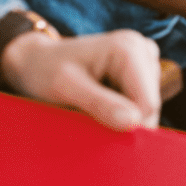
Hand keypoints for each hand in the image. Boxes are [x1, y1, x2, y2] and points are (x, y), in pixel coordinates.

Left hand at [0, 29, 163, 130]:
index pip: (148, 104)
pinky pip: (141, 103)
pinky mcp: (141, 70)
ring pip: (147, 107)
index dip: (129, 128)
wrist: (35, 62)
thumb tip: (133, 123)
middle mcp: (142, 49)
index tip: (99, 138)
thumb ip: (99, 105)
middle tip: (88, 121)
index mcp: (128, 48)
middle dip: (125, 122)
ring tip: (91, 109)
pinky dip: (122, 112)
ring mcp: (144, 59)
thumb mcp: (65, 88)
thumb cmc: (45, 71)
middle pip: (150, 105)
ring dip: (123, 118)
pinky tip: (101, 105)